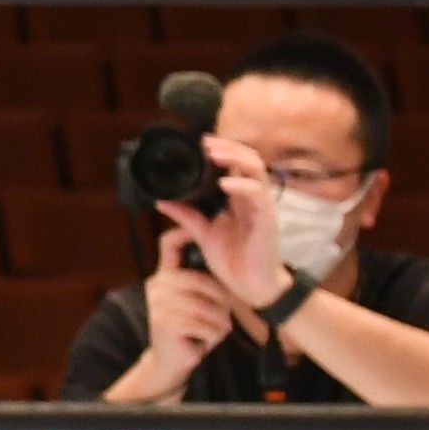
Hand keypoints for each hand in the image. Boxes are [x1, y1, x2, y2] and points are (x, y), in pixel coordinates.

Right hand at [114, 226, 240, 397]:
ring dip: (220, 322)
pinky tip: (209, 340)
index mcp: (164, 276)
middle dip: (220, 300)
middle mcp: (157, 285)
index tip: (200, 230)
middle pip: (200, 281)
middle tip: (226, 316)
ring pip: (205, 306)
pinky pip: (203, 324)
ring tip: (219, 330)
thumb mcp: (193, 303)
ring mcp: (158, 304)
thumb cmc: (188, 330)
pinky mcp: (164, 323)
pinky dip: (214, 335)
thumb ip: (199, 284)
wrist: (170, 361)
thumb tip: (222, 264)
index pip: (168, 245)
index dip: (183, 232)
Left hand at [158, 134, 288, 310]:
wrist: (251, 287)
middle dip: (228, 146)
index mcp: (239, 198)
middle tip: (205, 142)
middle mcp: (252, 198)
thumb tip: (161, 199)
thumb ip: (186, 214)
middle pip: (249, 159)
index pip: (236, 163)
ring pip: (256, 170)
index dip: (222, 148)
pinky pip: (258, 195)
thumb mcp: (204, 233)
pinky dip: (241, 186)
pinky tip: (225, 184)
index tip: (200, 142)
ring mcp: (262, 207)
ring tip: (214, 154)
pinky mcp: (267, 220)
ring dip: (235, 158)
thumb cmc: (233, 260)